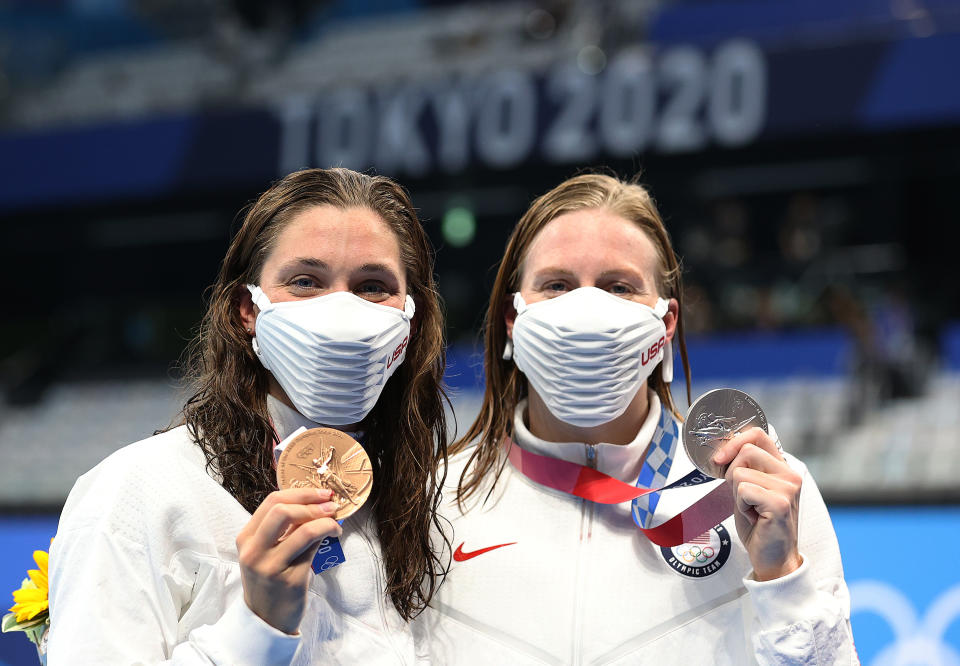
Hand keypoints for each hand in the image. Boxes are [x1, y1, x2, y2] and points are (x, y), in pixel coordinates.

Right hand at [236, 488, 341, 633]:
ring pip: (303, 529)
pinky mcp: (290, 579)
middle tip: (330, 504)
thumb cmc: (270, 581)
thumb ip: (283, 529)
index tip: (321, 493)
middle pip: (283, 510)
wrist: (266, 620)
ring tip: (335, 522)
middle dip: (312, 502)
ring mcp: (270, 566)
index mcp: (246, 538)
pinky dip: (327, 535)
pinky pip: (313, 548)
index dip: (301, 493)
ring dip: (326, 520)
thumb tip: (316, 503)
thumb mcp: (266, 552)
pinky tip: (334, 535)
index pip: (272, 502)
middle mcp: (254, 551)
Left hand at [712, 427, 802, 580]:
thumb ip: (742, 468)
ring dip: (737, 494)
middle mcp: (790, 474)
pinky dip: (741, 505)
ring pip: (740, 472)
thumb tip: (721, 451)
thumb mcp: (749, 489)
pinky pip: (743, 490)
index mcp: (783, 467)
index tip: (720, 459)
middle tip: (744, 497)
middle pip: (745, 451)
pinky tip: (754, 517)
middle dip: (733, 474)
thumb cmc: (758, 525)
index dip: (733, 442)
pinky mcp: (781, 502)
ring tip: (752, 510)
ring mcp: (788, 487)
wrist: (773, 558)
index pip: (758, 434)